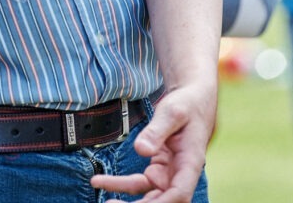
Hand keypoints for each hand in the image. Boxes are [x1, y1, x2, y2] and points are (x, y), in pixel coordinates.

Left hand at [89, 84, 214, 202]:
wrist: (191, 100)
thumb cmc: (187, 105)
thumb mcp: (172, 112)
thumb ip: (157, 130)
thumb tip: (140, 150)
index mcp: (190, 163)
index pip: (180, 193)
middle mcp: (181, 174)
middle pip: (163, 201)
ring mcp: (168, 174)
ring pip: (149, 197)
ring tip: (104, 202)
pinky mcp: (158, 171)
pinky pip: (138, 184)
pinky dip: (120, 185)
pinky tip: (100, 181)